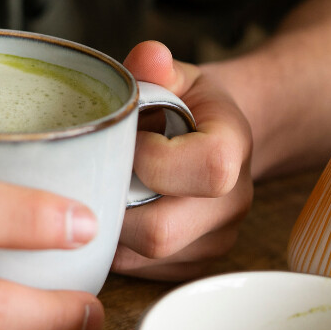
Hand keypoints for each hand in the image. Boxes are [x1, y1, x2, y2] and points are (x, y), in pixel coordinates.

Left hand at [113, 41, 253, 279]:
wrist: (215, 139)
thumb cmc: (186, 105)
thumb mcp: (177, 76)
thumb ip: (157, 67)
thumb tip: (148, 57)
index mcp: (234, 148)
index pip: (208, 169)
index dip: (155, 159)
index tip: (130, 139)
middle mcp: (233, 203)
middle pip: (163, 232)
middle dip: (115, 204)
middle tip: (96, 174)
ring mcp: (215, 242)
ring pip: (143, 258)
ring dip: (109, 226)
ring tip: (102, 188)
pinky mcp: (191, 266)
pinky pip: (139, 272)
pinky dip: (114, 246)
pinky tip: (111, 211)